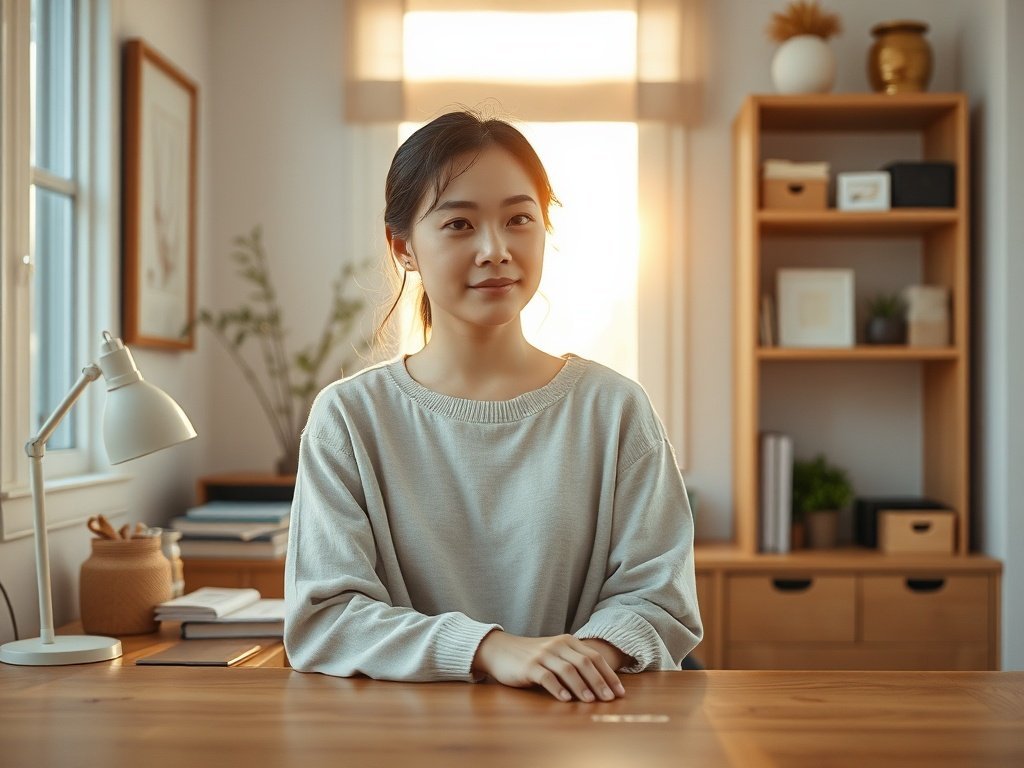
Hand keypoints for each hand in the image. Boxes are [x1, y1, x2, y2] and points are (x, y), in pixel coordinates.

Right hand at [472, 631, 626, 702]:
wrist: (500, 650)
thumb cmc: (532, 656)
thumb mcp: (555, 653)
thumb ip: (574, 662)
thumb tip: (601, 684)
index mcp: (567, 641)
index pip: (594, 657)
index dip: (609, 674)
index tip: (620, 692)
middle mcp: (557, 645)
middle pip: (584, 663)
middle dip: (600, 682)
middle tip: (609, 699)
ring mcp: (543, 655)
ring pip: (567, 670)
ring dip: (581, 686)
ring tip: (591, 701)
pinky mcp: (528, 667)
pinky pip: (546, 678)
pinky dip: (558, 689)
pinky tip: (565, 699)